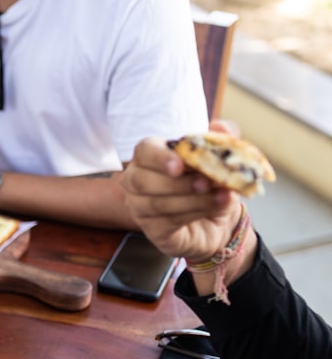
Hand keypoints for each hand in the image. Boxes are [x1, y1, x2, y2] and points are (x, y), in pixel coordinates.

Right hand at [120, 134, 242, 264]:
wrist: (216, 220)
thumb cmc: (209, 184)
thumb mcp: (220, 160)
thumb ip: (221, 141)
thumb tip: (221, 129)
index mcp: (151, 156)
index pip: (144, 151)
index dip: (159, 157)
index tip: (180, 165)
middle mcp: (137, 180)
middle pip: (143, 180)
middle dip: (177, 183)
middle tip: (206, 183)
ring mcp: (140, 207)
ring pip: (157, 203)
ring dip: (192, 199)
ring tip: (220, 196)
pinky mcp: (151, 229)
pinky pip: (167, 221)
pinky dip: (194, 213)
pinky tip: (213, 208)